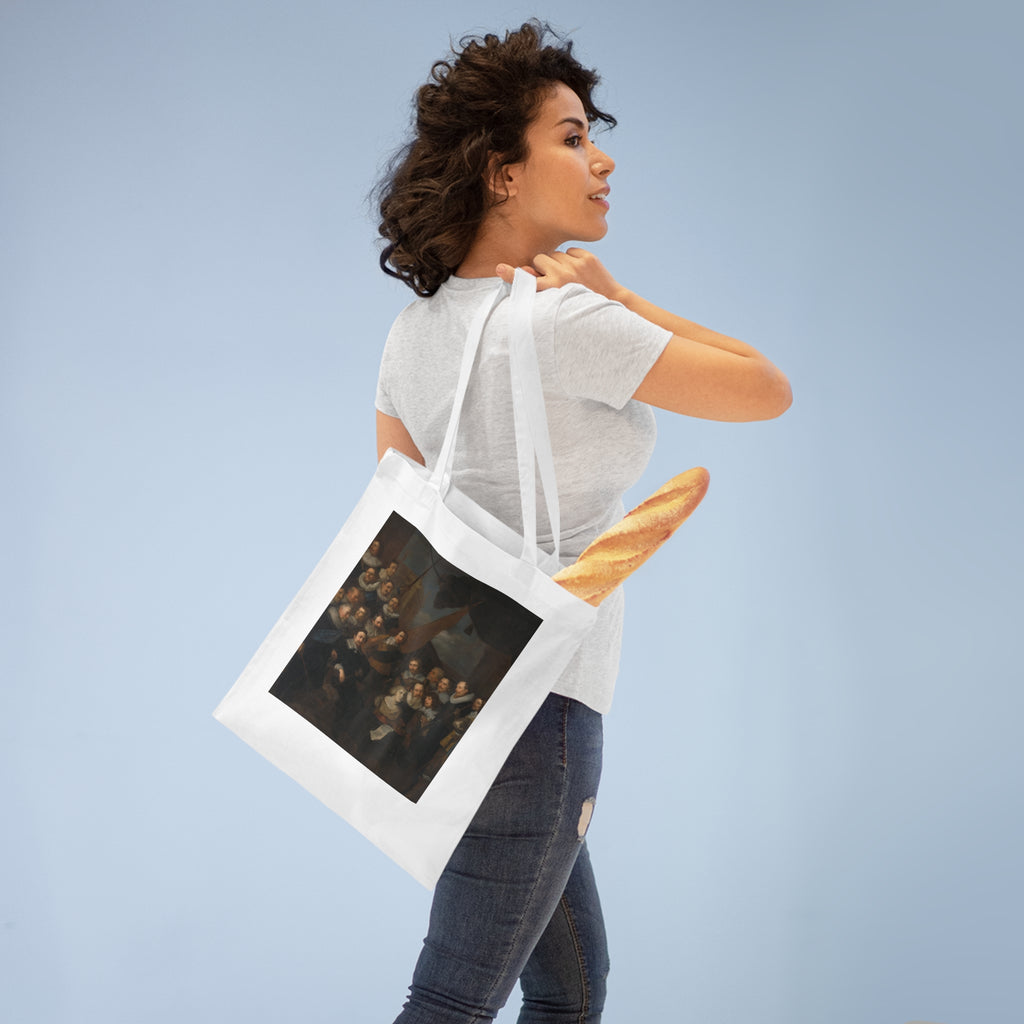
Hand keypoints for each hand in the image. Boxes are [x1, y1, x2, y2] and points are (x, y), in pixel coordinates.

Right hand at [496, 248, 627, 302]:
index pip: (528, 281)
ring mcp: (576, 266)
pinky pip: (569, 250)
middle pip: (539, 259)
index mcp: (553, 290)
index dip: (511, 275)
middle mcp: (563, 277)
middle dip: (543, 266)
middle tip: (554, 279)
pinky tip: (579, 271)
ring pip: (554, 254)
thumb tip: (523, 271)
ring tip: (568, 277)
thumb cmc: (579, 303)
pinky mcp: (587, 257)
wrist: (610, 300)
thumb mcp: (558, 300)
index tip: (499, 269)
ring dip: (557, 262)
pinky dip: (572, 258)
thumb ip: (540, 285)